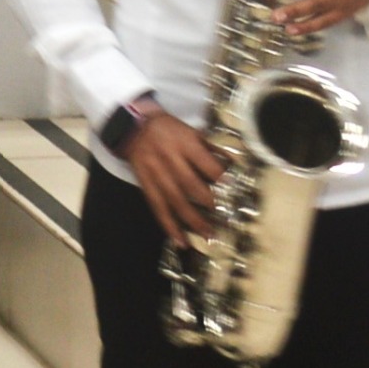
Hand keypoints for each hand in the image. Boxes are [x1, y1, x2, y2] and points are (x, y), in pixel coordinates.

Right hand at [125, 107, 226, 245]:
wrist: (134, 127)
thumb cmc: (169, 129)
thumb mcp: (192, 131)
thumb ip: (212, 148)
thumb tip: (234, 166)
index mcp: (183, 142)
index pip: (204, 162)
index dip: (218, 176)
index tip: (232, 189)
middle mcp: (168, 158)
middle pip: (188, 184)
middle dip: (207, 202)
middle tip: (223, 218)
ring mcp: (155, 173)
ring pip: (173, 200)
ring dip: (190, 220)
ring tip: (207, 235)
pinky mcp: (145, 184)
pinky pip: (157, 207)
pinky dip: (168, 225)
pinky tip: (179, 240)